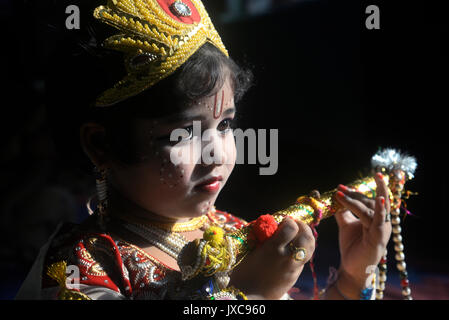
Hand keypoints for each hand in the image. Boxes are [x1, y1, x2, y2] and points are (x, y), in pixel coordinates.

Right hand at [229, 217, 315, 299]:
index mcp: (273, 248)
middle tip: (295, 225)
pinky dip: (302, 250)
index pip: (291, 228)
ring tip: (298, 235)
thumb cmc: (244, 271)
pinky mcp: (295, 276)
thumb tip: (273, 225)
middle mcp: (286, 257)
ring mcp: (293, 268)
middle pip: (306, 237)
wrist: (249, 295)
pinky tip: (293, 249)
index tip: (284, 221)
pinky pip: (305, 259)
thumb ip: (264, 237)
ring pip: (310, 248)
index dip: (289, 221)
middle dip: (303, 227)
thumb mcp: (251, 250)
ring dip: (306, 238)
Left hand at [333, 173, 391, 297]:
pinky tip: (378, 199)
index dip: (355, 192)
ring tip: (343, 193)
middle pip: (374, 201)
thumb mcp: (346, 225)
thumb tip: (335, 196)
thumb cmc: (352, 246)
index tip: (340, 187)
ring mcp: (382, 230)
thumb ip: (343, 211)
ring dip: (358, 199)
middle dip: (365, 189)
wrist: (352, 268)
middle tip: (369, 174)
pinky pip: (378, 221)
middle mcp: (382, 222)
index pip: (368, 200)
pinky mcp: (379, 239)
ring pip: (373, 209)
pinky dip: (379, 209)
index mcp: (375, 218)